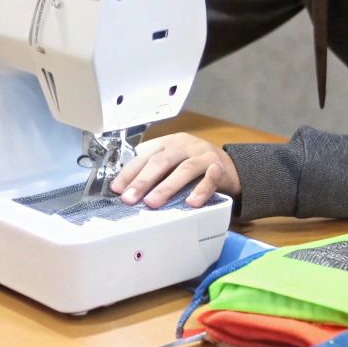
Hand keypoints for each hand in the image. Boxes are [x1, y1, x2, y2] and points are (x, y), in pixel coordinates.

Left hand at [111, 133, 239, 208]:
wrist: (230, 165)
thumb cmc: (193, 165)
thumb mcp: (173, 160)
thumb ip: (154, 168)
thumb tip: (126, 188)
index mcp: (169, 142)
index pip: (145, 154)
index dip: (130, 172)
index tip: (117, 189)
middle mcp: (184, 145)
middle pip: (161, 161)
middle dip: (143, 181)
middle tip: (129, 198)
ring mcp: (203, 155)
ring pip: (184, 170)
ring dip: (167, 187)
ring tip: (152, 203)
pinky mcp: (220, 168)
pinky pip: (210, 179)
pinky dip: (200, 190)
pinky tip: (191, 202)